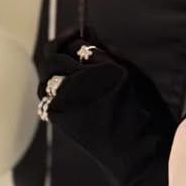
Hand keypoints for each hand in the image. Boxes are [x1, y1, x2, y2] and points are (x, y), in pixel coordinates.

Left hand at [36, 27, 176, 185]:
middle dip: (59, 49)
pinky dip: (52, 91)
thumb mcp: (130, 76)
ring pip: (46, 78)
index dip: (74, 38)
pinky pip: (47, 98)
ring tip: (66, 69)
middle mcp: (78, 87)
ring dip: (52, 70)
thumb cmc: (139, 112)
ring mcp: (65, 104)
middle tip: (69, 45)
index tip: (79, 34)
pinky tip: (66, 91)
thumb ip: (105, 53)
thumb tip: (87, 32)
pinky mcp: (59, 119)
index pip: (77, 45)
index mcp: (101, 73)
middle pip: (52, 59)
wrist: (134, 153)